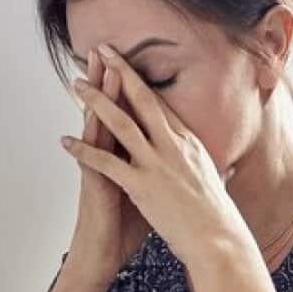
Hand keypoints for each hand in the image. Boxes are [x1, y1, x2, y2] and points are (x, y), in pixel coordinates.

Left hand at [59, 42, 247, 267]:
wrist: (219, 242)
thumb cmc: (218, 219)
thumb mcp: (217, 186)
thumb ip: (215, 172)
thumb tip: (227, 168)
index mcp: (189, 144)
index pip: (162, 105)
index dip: (142, 82)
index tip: (128, 64)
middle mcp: (174, 146)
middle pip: (143, 100)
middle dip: (121, 72)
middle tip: (102, 50)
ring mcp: (158, 164)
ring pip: (121, 123)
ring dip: (96, 101)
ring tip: (77, 84)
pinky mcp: (143, 185)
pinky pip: (106, 163)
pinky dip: (83, 150)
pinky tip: (65, 141)